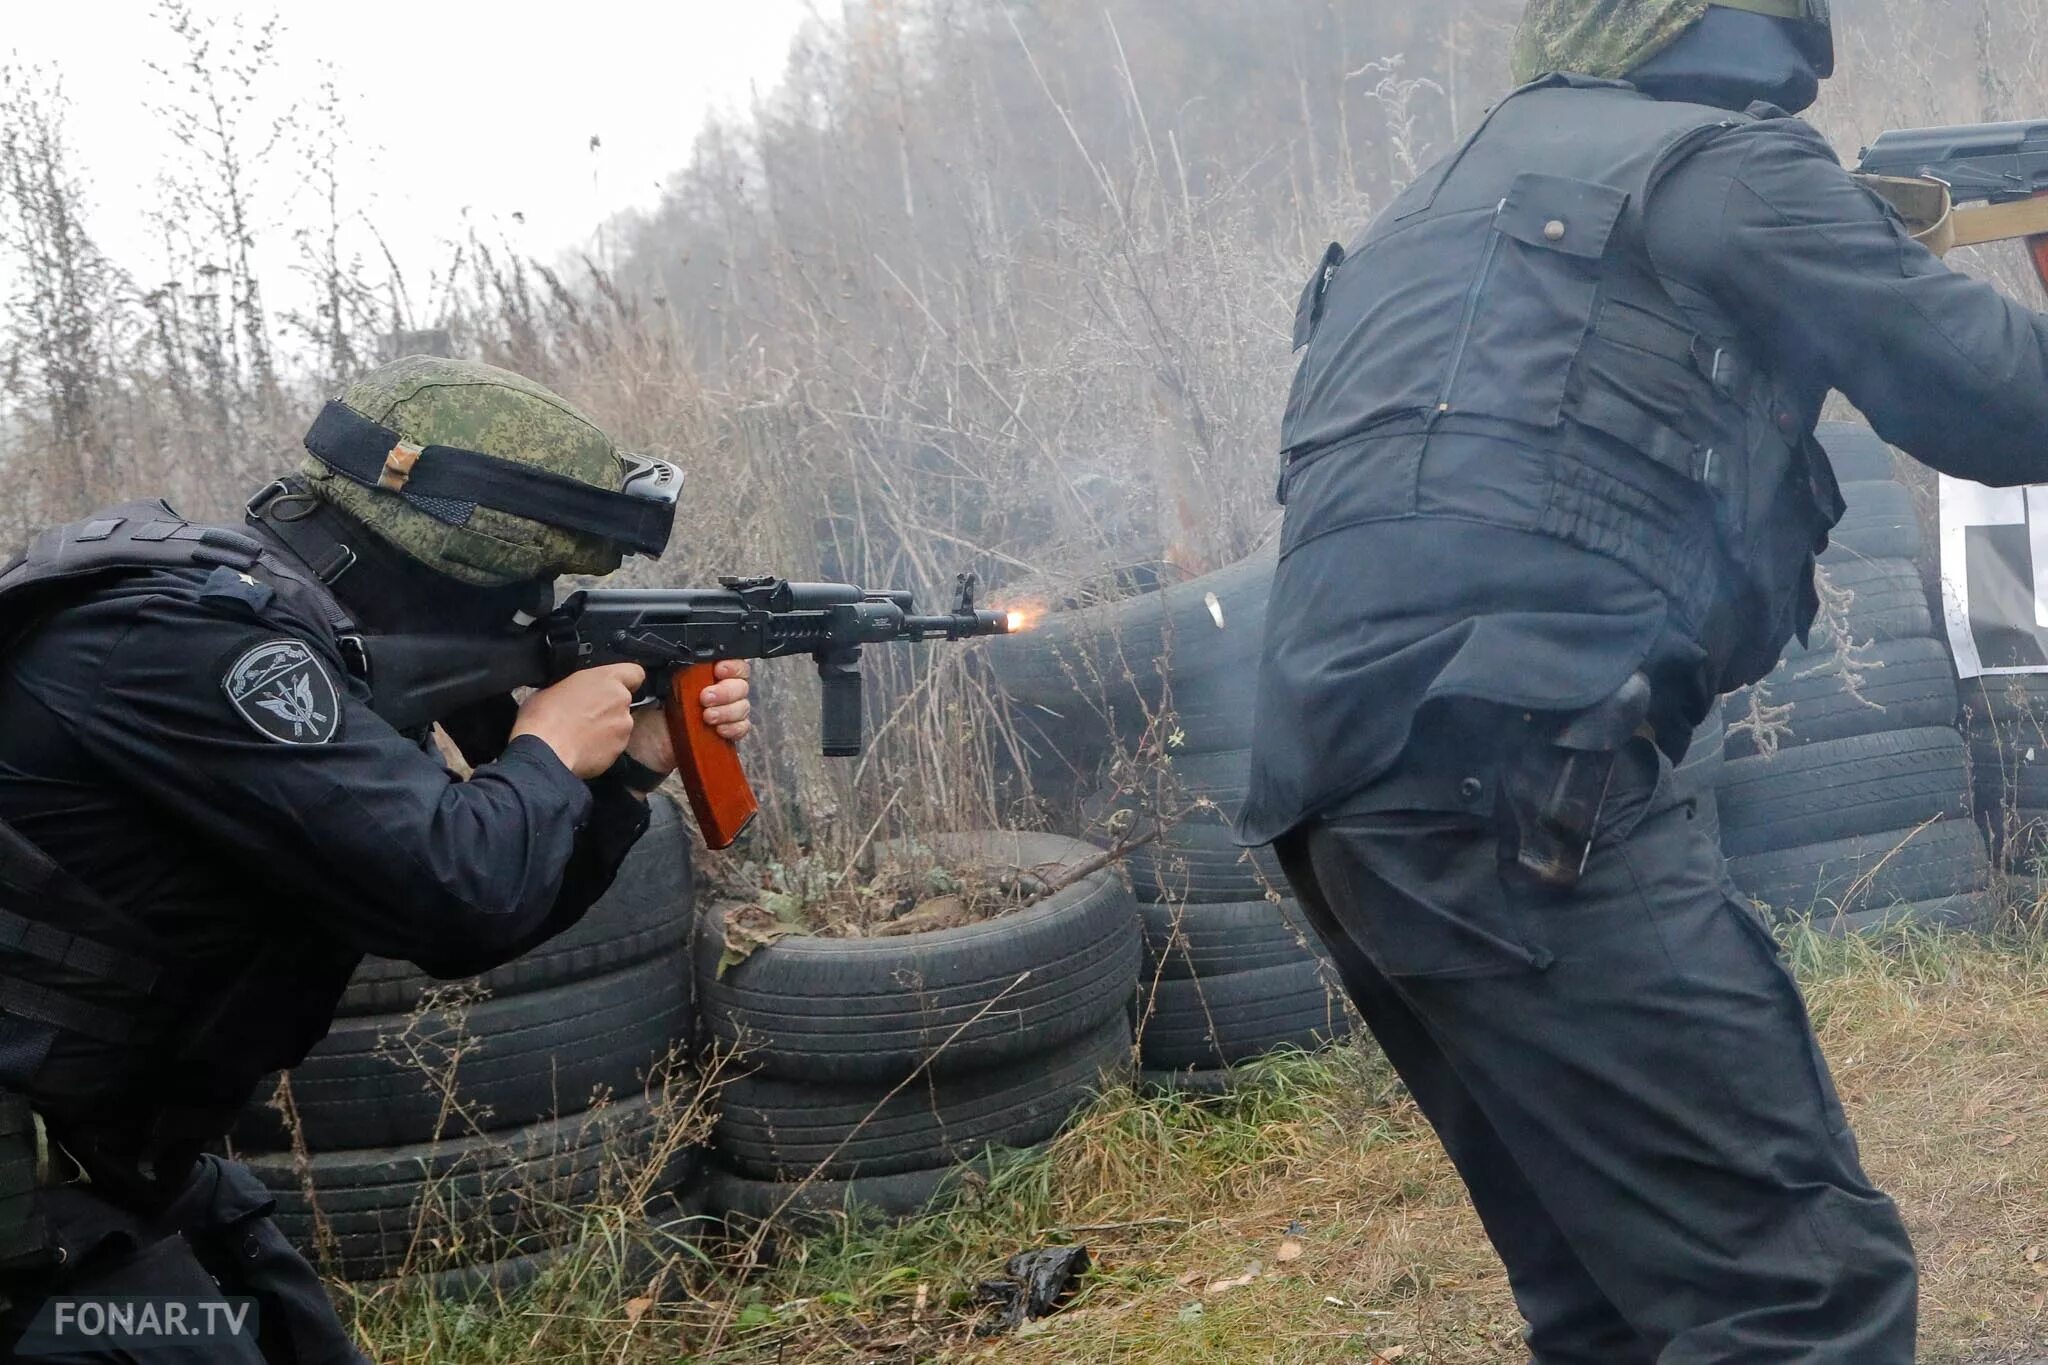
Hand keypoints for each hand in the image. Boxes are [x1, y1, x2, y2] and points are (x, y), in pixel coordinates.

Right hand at [510, 663, 644, 778]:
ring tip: (580, 735)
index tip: (615, 685)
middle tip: (585, 716)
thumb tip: (573, 694)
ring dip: (605, 729)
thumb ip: (575, 687)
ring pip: (619, 725)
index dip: (627, 680)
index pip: (634, 672)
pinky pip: (613, 745)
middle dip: (608, 708)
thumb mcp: (552, 687)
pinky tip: (582, 748)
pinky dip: (602, 747)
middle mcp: (620, 700)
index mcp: (605, 679)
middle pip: (623, 701)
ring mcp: (623, 727)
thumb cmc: (543, 718)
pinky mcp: (619, 750)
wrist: (544, 751)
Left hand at [622, 660, 752, 775]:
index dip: (732, 666)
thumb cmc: (648, 711)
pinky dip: (733, 728)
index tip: (718, 670)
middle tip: (705, 698)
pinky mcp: (724, 734)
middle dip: (726, 691)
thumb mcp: (658, 682)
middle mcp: (717, 691)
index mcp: (704, 674)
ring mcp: (723, 713)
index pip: (733, 663)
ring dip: (727, 711)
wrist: (643, 744)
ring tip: (707, 717)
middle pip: (741, 684)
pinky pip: (743, 728)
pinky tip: (718, 730)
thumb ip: (675, 667)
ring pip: (743, 706)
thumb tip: (684, 654)